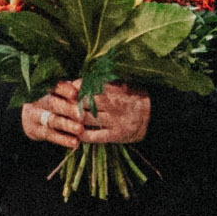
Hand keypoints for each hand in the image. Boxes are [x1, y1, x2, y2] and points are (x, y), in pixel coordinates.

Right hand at [21, 82, 88, 148]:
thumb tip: (92, 86)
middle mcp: (41, 101)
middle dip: (67, 109)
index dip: (64, 90)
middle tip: (82, 115)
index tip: (75, 93)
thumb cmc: (54, 102)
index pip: (55, 86)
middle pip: (53, 103)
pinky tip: (75, 143)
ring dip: (67, 125)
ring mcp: (37, 117)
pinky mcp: (38, 131)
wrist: (30, 118)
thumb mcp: (60, 94)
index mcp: (47, 89)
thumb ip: (74, 90)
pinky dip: (64, 139)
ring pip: (53, 120)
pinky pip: (51, 136)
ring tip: (80, 129)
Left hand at [24, 81, 149, 146]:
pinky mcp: (116, 136)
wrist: (156, 117)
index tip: (68, 86)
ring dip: (73, 117)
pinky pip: (94, 136)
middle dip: (71, 102)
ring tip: (64, 115)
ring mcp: (115, 121)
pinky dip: (82, 134)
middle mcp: (116, 105)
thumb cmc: (137, 97)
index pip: (91, 86)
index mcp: (117, 90)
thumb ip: (106, 81)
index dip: (77, 86)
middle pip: (85, 102)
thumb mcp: (125, 84)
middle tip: (61, 101)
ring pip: (87, 119)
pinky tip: (75, 132)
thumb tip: (79, 79)